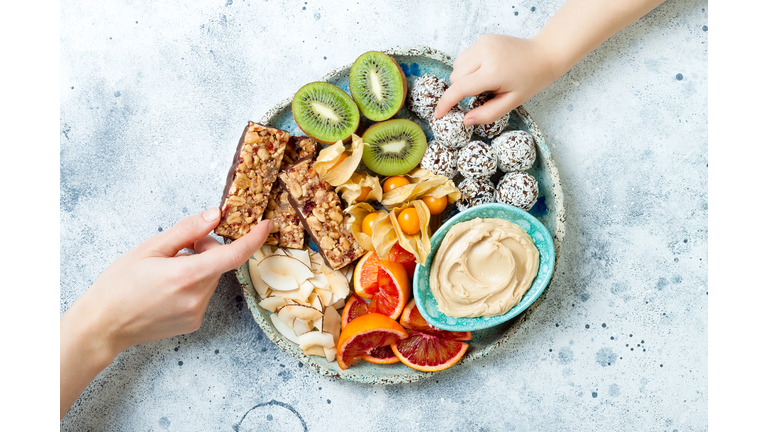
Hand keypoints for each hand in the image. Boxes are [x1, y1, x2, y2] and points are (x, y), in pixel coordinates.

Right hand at [61, 208, 270, 417]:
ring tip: (167, 271)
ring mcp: (196, 313)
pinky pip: (203, 295)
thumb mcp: (150, 248)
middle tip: (181, 247)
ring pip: (211, 279)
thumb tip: (215, 215)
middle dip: (207, 250)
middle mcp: (197, 297)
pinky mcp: (193, 323)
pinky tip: (167, 289)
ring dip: (199, 268)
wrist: (102, 326)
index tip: (266, 225)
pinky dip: (193, 285)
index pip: (233, 255)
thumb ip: (187, 230)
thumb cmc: (118, 285)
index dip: (253, 239)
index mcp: (186, 275)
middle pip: (219, 264)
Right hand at [434, 34, 557, 125]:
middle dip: (462, 89)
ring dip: (464, 78)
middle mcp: (485, 53)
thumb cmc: (530, 80)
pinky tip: (485, 69)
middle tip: (482, 94)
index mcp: (493, 72)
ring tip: (484, 81)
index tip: (438, 114)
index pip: (460, 88)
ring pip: (457, 66)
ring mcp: (483, 43)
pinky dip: (469, 67)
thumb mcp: (511, 103)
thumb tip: (465, 121)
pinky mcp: (483, 38)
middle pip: (456, 77)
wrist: (544, 54)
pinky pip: (464, 57)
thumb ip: (487, 114)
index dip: (446, 103)